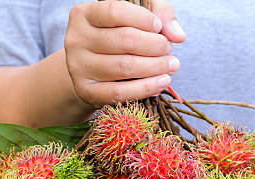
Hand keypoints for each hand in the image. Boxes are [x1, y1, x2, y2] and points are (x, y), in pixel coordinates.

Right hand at [64, 0, 184, 107]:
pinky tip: (162, 82)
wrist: (92, 71)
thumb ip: (159, 14)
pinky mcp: (86, 91)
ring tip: (171, 65)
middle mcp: (76, 39)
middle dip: (156, 45)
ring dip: (156, 67)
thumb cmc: (117, 38)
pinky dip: (146, 88)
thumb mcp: (135, 18)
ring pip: (125, 67)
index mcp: (84, 15)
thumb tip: (178, 36)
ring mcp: (79, 67)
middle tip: (168, 49)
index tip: (158, 27)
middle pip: (125, 40)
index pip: (115, 11)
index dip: (143, 18)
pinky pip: (120, 93)